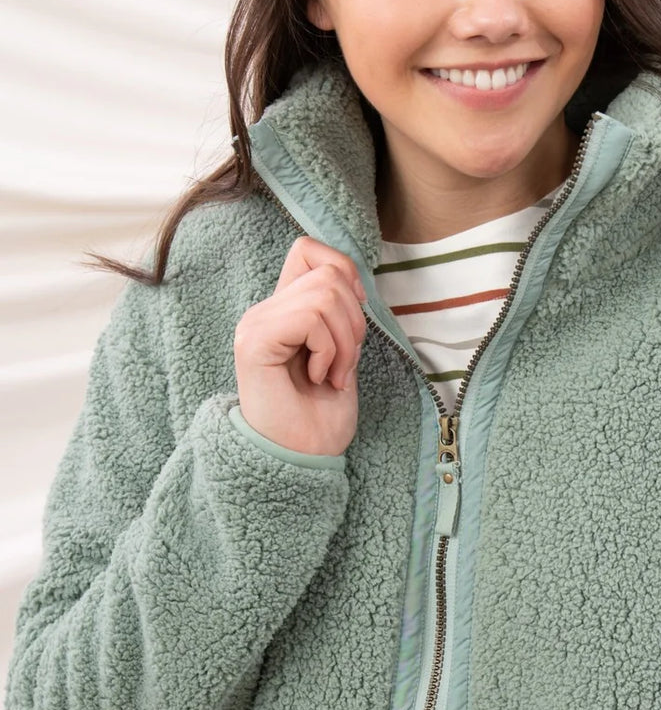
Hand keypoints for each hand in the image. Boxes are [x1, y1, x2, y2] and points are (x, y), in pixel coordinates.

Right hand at [234, 236, 367, 457]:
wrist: (301, 459)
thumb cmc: (322, 415)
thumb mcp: (342, 352)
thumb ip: (340, 313)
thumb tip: (355, 280)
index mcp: (284, 310)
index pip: (308, 250)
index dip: (344, 270)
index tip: (356, 314)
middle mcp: (264, 311)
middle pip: (327, 272)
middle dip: (354, 320)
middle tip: (343, 364)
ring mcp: (256, 324)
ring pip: (324, 293)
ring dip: (344, 341)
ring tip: (332, 374)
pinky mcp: (255, 341)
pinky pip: (311, 318)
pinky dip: (329, 350)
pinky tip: (318, 377)